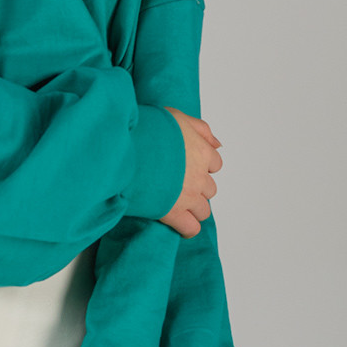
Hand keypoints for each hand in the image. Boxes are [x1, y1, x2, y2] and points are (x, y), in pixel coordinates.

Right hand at [158, 108, 222, 237]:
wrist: (128, 148)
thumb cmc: (148, 130)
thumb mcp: (177, 117)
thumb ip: (201, 129)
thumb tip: (218, 144)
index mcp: (202, 152)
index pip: (214, 164)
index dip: (201, 166)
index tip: (187, 165)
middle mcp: (199, 176)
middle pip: (209, 189)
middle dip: (197, 187)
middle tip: (177, 182)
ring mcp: (188, 196)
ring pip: (203, 210)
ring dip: (193, 207)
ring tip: (175, 202)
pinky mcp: (173, 212)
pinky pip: (191, 228)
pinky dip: (187, 228)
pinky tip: (179, 225)